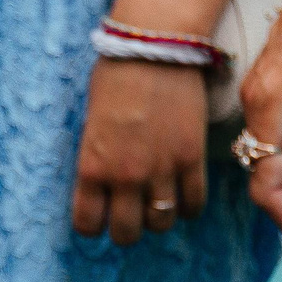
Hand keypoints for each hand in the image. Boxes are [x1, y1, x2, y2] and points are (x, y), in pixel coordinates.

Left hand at [72, 57, 207, 244]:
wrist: (154, 48)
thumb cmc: (115, 76)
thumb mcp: (91, 122)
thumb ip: (96, 157)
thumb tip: (103, 179)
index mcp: (91, 167)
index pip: (87, 224)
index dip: (92, 226)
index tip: (98, 219)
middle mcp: (124, 176)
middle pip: (127, 233)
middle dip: (126, 229)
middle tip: (130, 215)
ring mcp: (161, 170)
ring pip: (161, 223)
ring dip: (158, 218)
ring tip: (157, 203)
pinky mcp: (192, 159)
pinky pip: (193, 204)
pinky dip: (188, 207)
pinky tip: (182, 196)